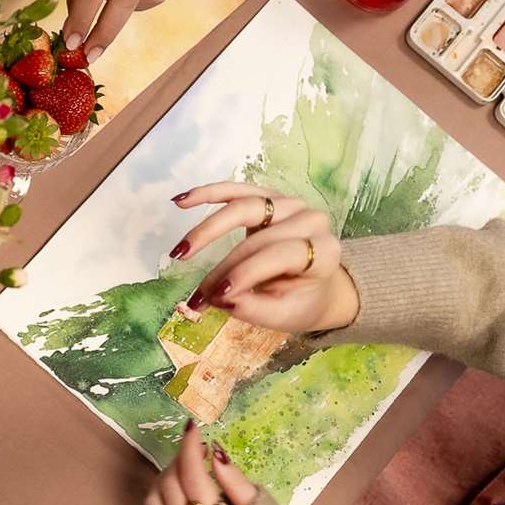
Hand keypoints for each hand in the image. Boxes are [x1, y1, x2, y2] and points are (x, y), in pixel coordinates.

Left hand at [143, 421, 258, 504]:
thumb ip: (238, 484)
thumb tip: (215, 452)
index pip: (194, 478)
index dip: (189, 448)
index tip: (192, 427)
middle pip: (170, 487)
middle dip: (179, 460)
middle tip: (196, 450)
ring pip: (153, 503)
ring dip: (165, 478)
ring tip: (186, 471)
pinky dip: (158, 500)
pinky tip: (176, 495)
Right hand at [171, 181, 359, 331]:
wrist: (313, 281)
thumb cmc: (298, 299)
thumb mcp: (282, 314)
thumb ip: (253, 308)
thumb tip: (218, 299)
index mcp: (324, 252)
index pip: (278, 256)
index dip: (245, 274)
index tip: (216, 297)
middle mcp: (311, 221)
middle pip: (257, 239)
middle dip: (223, 267)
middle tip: (198, 292)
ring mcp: (290, 204)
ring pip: (244, 206)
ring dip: (207, 227)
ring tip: (180, 250)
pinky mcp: (269, 197)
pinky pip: (236, 190)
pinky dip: (207, 194)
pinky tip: (181, 201)